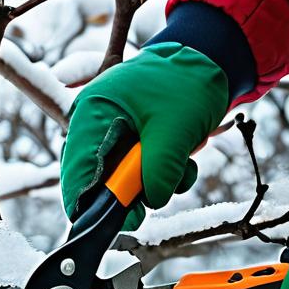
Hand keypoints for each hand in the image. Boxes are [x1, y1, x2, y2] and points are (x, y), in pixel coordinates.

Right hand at [60, 42, 228, 229]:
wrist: (212, 61)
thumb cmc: (187, 82)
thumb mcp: (175, 130)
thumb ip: (159, 171)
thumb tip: (152, 200)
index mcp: (92, 113)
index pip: (76, 169)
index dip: (85, 203)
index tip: (100, 227)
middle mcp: (97, 125)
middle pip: (98, 181)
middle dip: (129, 195)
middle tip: (152, 200)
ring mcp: (118, 136)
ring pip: (124, 182)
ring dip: (155, 185)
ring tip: (180, 168)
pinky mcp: (137, 143)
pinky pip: (143, 175)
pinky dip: (165, 177)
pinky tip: (184, 162)